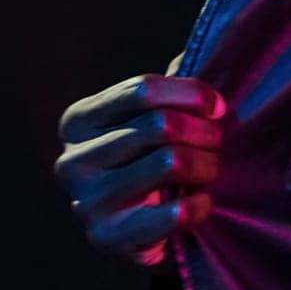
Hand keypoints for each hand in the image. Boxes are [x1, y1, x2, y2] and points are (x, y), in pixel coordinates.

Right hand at [54, 53, 226, 265]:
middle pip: (160, 125)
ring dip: (207, 165)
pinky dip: (199, 205)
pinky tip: (203, 203)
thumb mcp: (155, 113)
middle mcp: (71, 161)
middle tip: (217, 141)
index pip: (142, 89)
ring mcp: (85, 203)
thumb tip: (204, 50)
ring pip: (170, 162)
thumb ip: (174, 84)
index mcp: (79, 120)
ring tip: (211, 169)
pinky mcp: (106, 239)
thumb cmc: (155, 153)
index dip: (192, 93)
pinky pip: (172, 214)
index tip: (219, 106)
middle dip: (204, 131)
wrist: (144, 224)